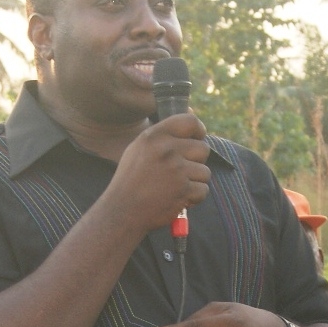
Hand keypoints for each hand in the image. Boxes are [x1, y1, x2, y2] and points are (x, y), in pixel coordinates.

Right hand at [109, 113, 210, 231]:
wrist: (122, 211)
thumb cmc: (132, 179)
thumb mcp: (139, 148)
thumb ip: (163, 135)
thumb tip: (192, 115)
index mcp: (154, 136)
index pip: (190, 122)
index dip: (199, 130)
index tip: (198, 138)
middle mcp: (166, 150)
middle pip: (203, 149)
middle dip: (197, 162)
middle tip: (181, 172)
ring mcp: (176, 170)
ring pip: (205, 172)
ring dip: (194, 182)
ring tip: (175, 188)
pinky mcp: (183, 190)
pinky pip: (203, 190)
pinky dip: (193, 198)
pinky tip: (176, 199)